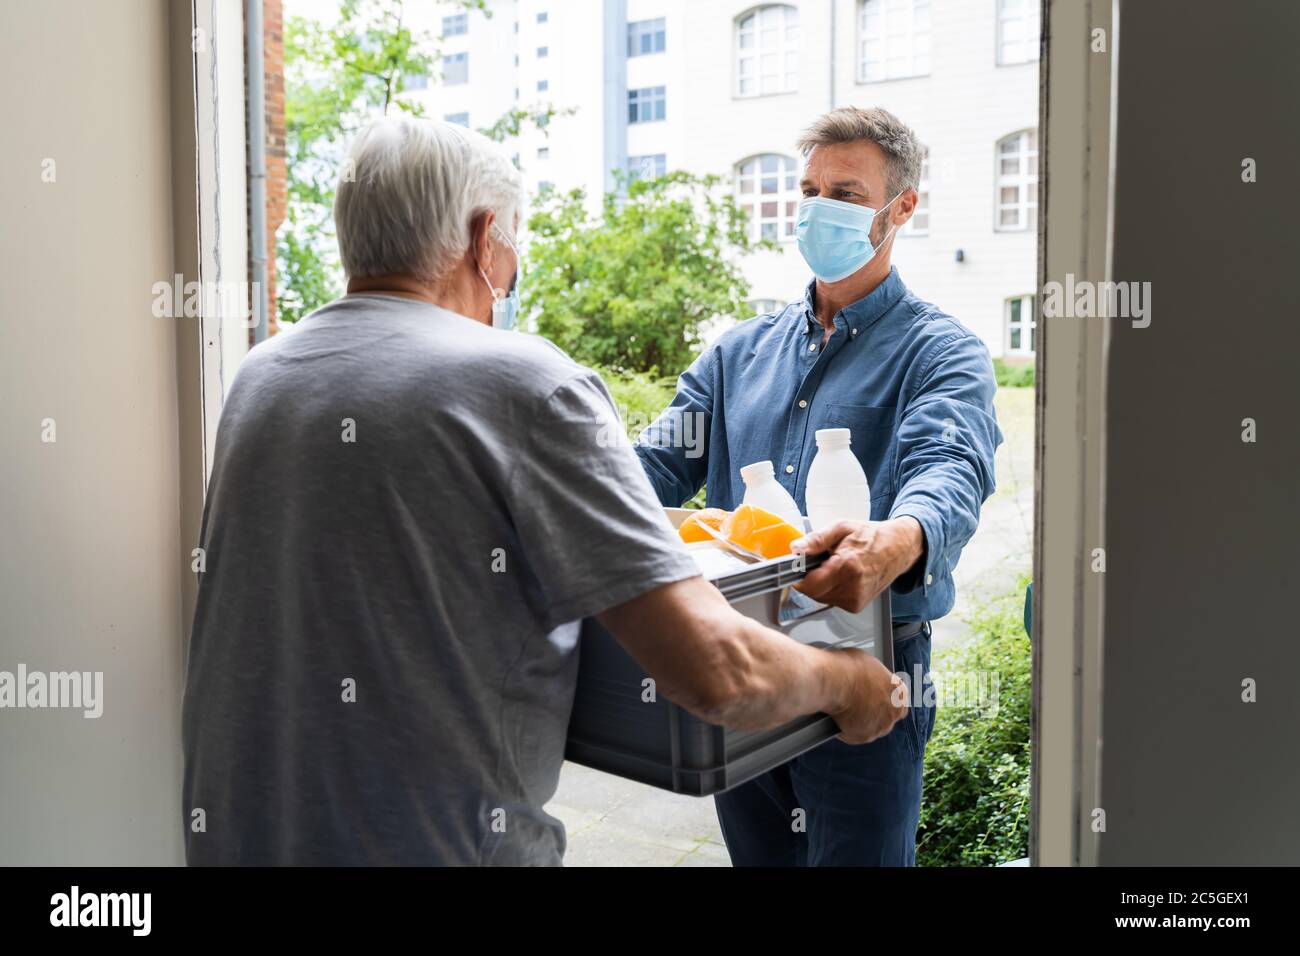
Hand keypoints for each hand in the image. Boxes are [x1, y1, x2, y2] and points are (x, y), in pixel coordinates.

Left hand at [790, 517, 923, 612]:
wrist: (897, 549)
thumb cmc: (871, 536)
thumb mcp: (841, 528)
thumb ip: (816, 539)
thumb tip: (795, 549)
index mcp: (847, 566)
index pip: (809, 585)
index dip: (799, 575)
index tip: (799, 565)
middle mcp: (853, 587)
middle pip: (813, 593)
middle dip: (810, 578)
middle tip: (821, 561)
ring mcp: (855, 600)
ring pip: (820, 598)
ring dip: (820, 584)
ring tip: (834, 567)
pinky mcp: (856, 606)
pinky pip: (831, 600)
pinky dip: (830, 589)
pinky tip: (841, 576)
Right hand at [827, 649, 909, 743]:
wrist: (835, 682)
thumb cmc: (849, 667)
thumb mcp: (867, 663)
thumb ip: (872, 675)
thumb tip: (864, 675)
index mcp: (899, 691)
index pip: (898, 699)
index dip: (883, 697)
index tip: (873, 695)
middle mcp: (894, 712)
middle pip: (886, 715)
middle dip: (874, 711)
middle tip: (858, 703)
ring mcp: (880, 726)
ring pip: (871, 727)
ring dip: (861, 721)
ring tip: (843, 711)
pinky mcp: (863, 737)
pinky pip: (855, 734)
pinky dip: (847, 729)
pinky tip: (837, 719)